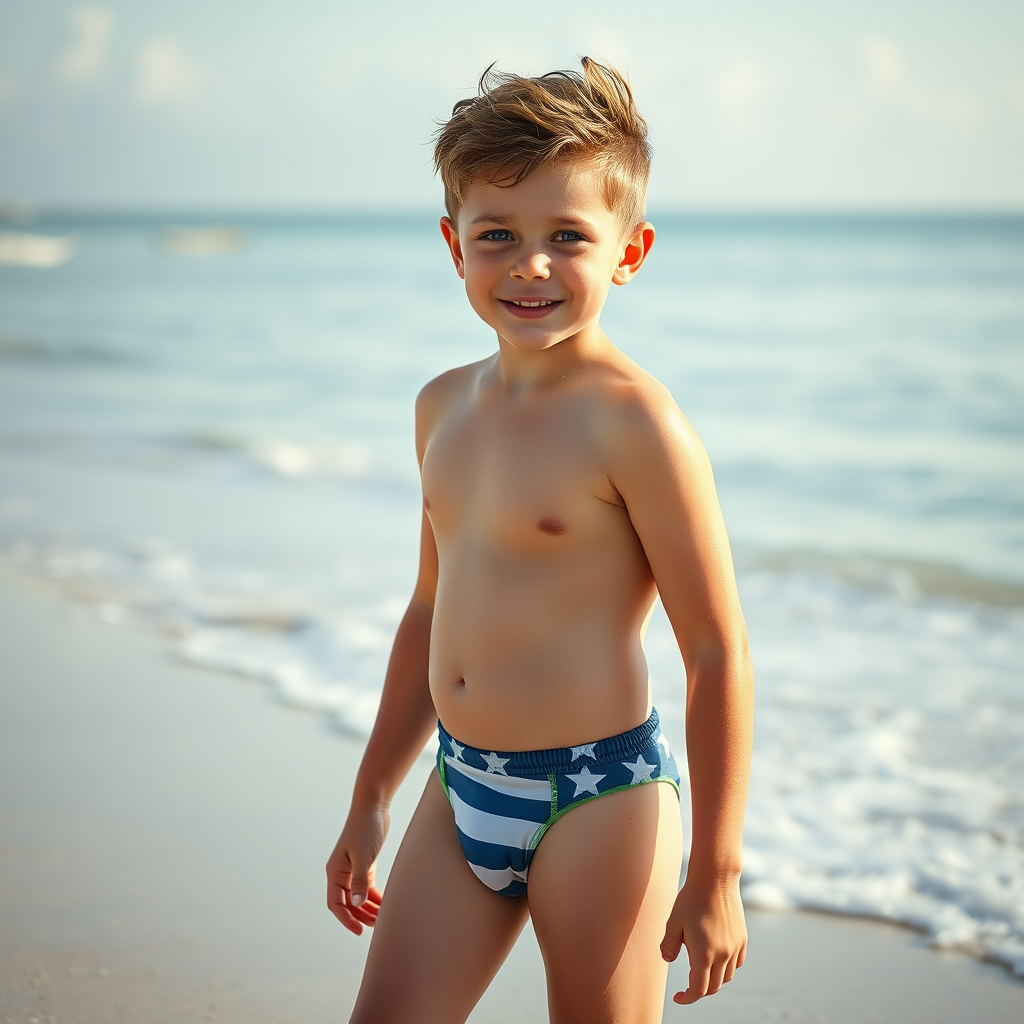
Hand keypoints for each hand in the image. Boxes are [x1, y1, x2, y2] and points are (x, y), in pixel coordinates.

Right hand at [326, 802, 389, 934]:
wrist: (374, 806)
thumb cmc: (365, 828)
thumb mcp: (363, 856)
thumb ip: (360, 880)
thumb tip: (357, 903)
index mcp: (335, 871)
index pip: (336, 903)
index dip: (346, 919)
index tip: (359, 931)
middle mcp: (342, 872)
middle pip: (348, 902)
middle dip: (360, 916)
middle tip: (377, 926)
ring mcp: (353, 868)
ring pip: (358, 896)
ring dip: (368, 908)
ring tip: (382, 918)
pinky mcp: (365, 863)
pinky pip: (367, 886)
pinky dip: (375, 896)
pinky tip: (385, 904)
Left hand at [660, 875, 746, 1003]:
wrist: (715, 879)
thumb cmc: (690, 899)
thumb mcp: (673, 921)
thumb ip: (668, 944)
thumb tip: (667, 959)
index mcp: (703, 954)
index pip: (698, 990)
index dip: (687, 998)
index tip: (678, 996)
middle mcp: (722, 955)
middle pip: (713, 987)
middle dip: (699, 990)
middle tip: (687, 984)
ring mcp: (735, 947)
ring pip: (727, 977)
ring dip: (714, 979)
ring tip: (701, 969)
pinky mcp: (742, 939)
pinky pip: (737, 963)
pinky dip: (727, 968)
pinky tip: (717, 958)